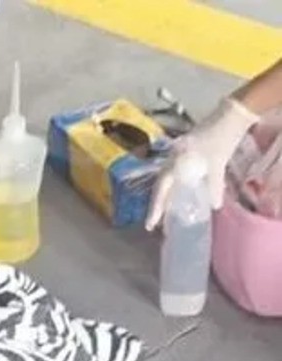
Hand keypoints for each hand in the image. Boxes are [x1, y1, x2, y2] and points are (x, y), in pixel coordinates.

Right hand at [145, 97, 258, 229]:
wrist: (231, 115)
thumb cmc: (221, 139)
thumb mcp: (218, 164)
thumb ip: (214, 186)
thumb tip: (215, 206)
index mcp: (175, 161)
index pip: (161, 189)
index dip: (155, 208)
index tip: (150, 225)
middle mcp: (172, 158)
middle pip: (160, 185)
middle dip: (157, 204)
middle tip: (155, 222)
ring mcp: (178, 153)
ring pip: (166, 179)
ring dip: (165, 195)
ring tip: (165, 211)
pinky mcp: (185, 150)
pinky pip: (174, 172)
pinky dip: (174, 185)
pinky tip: (179, 193)